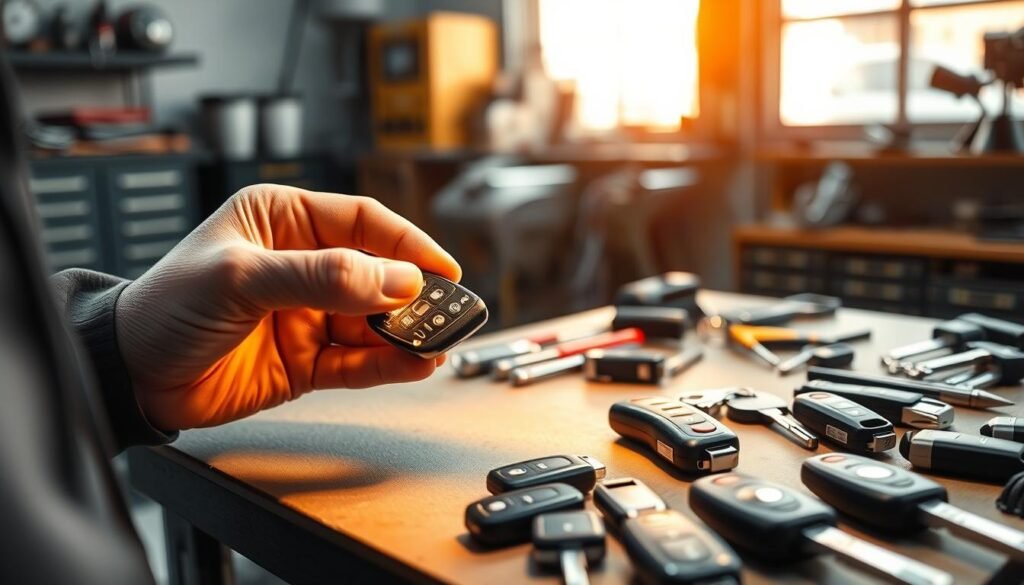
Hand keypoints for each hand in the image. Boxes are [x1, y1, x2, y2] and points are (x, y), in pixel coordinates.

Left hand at [116, 185, 460, 430]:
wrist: (131, 376)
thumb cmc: (166, 306)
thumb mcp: (242, 277)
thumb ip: (322, 277)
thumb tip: (395, 282)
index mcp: (283, 221)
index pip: (362, 222)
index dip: (407, 243)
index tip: (441, 267)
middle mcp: (301, 264)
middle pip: (377, 274)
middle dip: (413, 294)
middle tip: (447, 311)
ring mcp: (307, 314)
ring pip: (374, 322)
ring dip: (407, 333)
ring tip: (436, 343)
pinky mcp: (307, 359)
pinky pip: (358, 361)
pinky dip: (388, 364)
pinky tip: (414, 364)